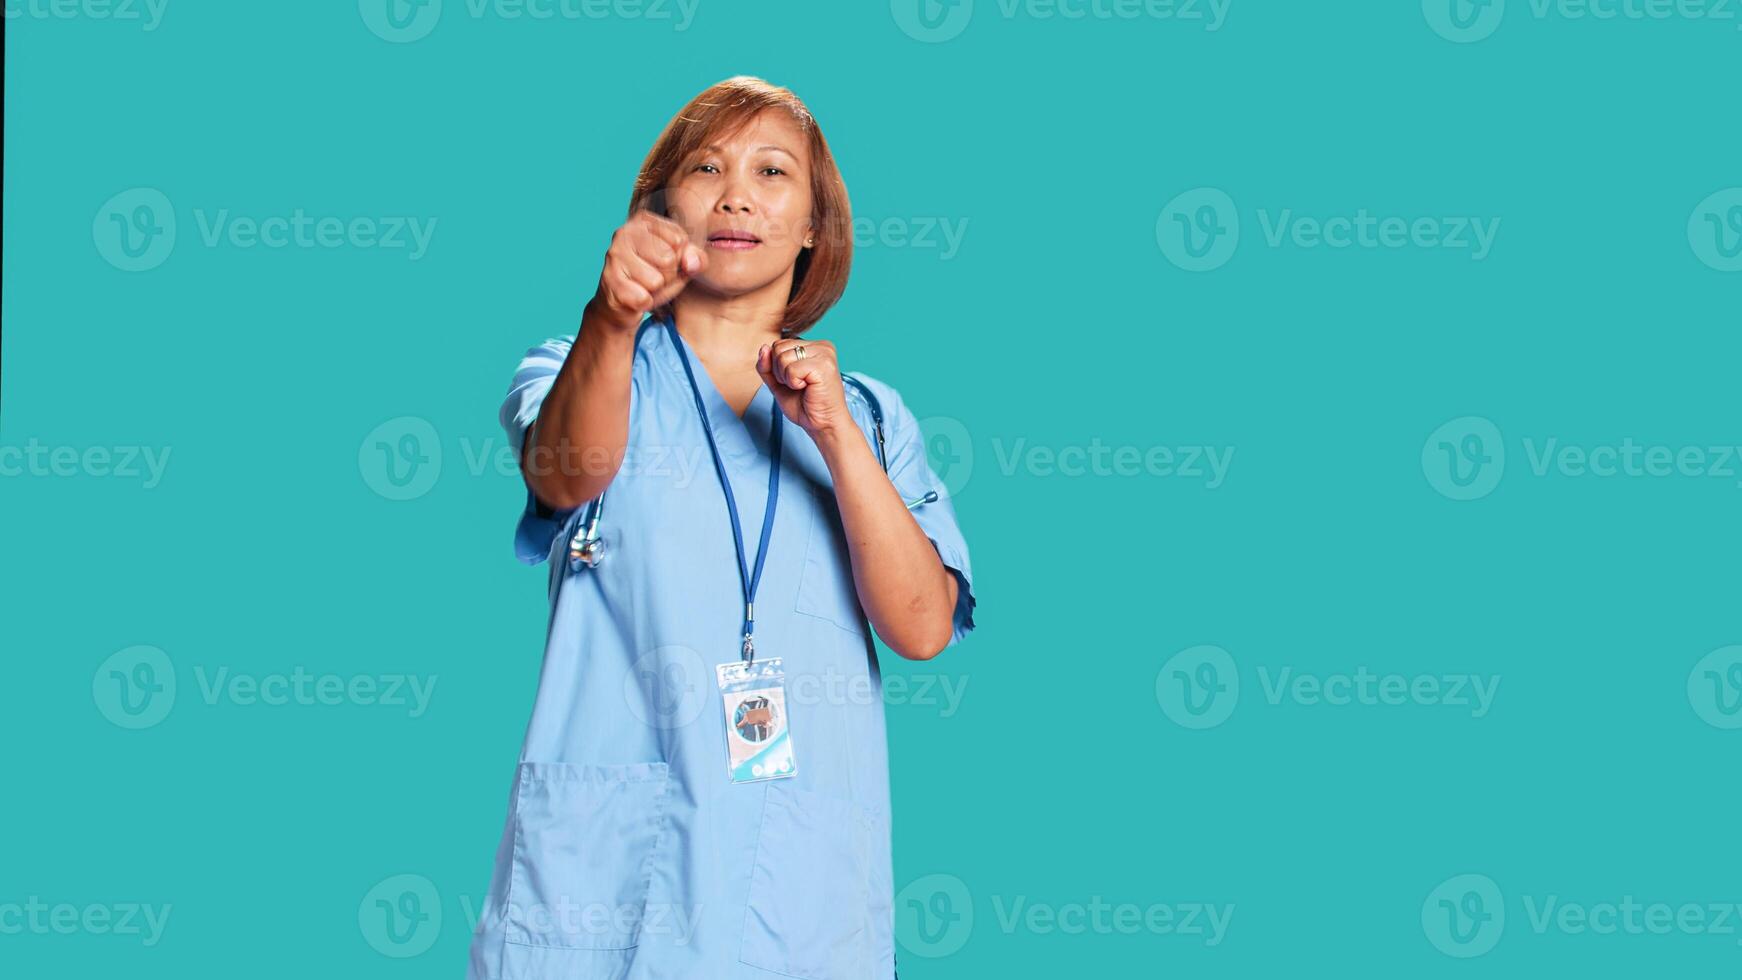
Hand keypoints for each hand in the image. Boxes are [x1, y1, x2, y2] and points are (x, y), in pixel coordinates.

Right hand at [590, 211, 706, 330]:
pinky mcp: (609, 280)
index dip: (679, 259)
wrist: (619, 303)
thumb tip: (692, 262)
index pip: (680, 241)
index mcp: (643, 221)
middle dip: (668, 276)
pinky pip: (643, 298)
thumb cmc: (652, 277)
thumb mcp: (680, 264)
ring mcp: (614, 255)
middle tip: (652, 276)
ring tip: (642, 285)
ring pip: (656, 280)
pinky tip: (633, 295)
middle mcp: (625, 232)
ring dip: (654, 290)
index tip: (663, 261)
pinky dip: (644, 303)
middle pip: (668, 259)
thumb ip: (695, 258)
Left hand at [756, 338, 850, 438]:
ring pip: (782, 357)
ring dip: (787, 378)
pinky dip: (793, 383)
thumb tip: (763, 347)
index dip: (777, 366)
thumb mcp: (778, 383)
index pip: (779, 344)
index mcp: (814, 346)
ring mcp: (824, 353)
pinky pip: (791, 369)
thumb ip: (767, 365)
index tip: (796, 380)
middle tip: (799, 385)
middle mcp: (822, 346)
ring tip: (803, 387)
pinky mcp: (823, 365)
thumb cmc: (805, 406)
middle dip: (780, 371)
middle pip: (778, 347)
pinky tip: (807, 388)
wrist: (824, 425)